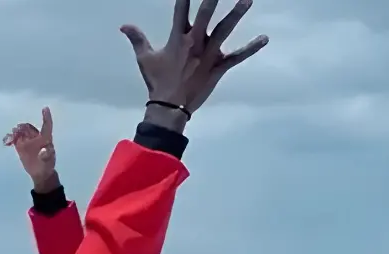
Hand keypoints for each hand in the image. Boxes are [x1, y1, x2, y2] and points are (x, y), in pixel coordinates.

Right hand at [4, 107, 58, 192]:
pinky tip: (6, 141)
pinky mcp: (20, 146)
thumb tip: (43, 151)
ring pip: (20, 131)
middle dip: (23, 128)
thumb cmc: (46, 165)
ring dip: (15, 132)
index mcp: (45, 139)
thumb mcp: (48, 162)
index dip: (46, 117)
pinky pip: (14, 138)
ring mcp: (27, 141)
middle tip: (17, 131)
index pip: (46, 126)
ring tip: (10, 138)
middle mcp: (36, 137)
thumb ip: (46, 156)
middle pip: (28, 128)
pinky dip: (9, 138)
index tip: (45, 108)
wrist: (39, 173)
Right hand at [121, 0, 267, 116]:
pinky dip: (251, 48)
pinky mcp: (219, 68)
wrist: (169, 108)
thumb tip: (124, 25)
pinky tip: (264, 38)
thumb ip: (137, 39)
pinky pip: (237, 57)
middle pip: (205, 14)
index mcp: (178, 38)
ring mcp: (209, 55)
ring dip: (236, 14)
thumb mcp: (145, 59)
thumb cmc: (157, 83)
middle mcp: (195, 43)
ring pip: (224, 30)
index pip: (181, 9)